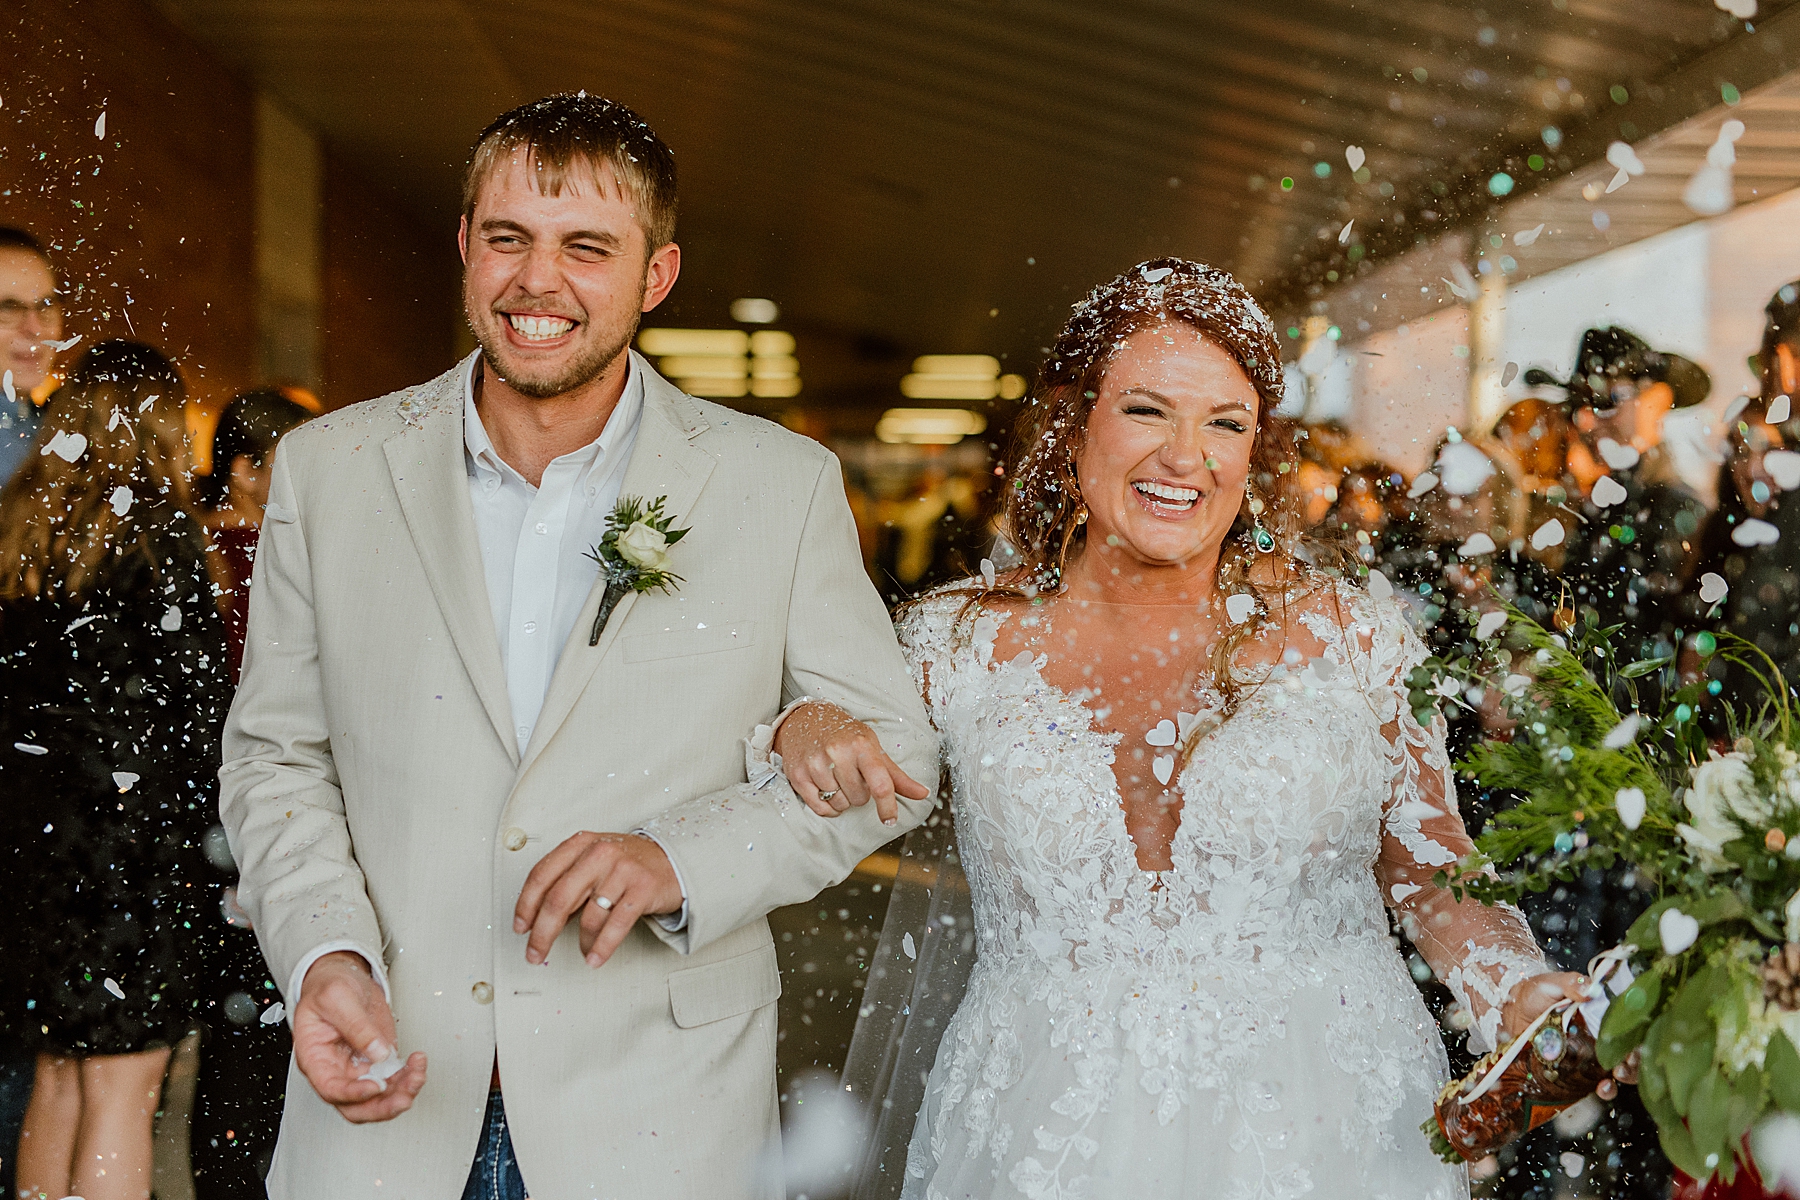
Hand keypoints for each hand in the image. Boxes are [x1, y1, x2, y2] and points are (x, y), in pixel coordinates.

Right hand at [293, 951, 426, 1122]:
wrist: (341, 977)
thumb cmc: (328, 988)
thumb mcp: (337, 998)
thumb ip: (356, 1026)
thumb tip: (377, 1052)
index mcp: (316, 1058)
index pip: (331, 1089)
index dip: (354, 1094)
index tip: (377, 1086)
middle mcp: (336, 1069)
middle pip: (356, 1106)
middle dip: (382, 1106)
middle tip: (404, 1097)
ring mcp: (358, 1068)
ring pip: (378, 1098)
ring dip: (402, 1092)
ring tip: (418, 1073)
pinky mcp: (378, 1061)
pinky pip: (394, 1080)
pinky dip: (408, 1077)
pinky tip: (418, 1063)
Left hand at [513, 832, 682, 967]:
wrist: (673, 859)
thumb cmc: (628, 864)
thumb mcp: (593, 860)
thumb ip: (568, 881)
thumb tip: (539, 916)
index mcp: (581, 844)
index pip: (541, 875)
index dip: (525, 905)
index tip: (521, 927)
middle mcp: (599, 853)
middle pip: (558, 899)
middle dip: (542, 933)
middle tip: (535, 952)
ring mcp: (622, 870)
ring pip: (589, 916)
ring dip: (582, 943)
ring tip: (584, 951)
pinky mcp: (643, 888)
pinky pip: (616, 925)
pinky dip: (602, 946)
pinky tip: (595, 957)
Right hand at [774, 701, 930, 824]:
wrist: (804, 719)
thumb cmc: (844, 734)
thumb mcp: (872, 747)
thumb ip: (896, 775)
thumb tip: (923, 793)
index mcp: (861, 745)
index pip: (881, 784)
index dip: (888, 806)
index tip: (890, 819)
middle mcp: (838, 753)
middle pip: (859, 799)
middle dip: (859, 793)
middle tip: (852, 776)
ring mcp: (815, 764)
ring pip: (840, 805)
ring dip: (842, 799)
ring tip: (837, 778)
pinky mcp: (798, 775)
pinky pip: (820, 808)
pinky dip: (827, 807)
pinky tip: (826, 789)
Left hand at [1499, 971, 1637, 1097]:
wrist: (1512, 1012)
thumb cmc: (1536, 993)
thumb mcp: (1552, 983)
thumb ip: (1570, 983)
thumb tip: (1588, 989)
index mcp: (1604, 1010)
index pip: (1633, 1022)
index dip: (1640, 1032)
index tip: (1638, 1041)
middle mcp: (1605, 1032)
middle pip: (1634, 1048)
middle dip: (1637, 1058)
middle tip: (1627, 1061)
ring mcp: (1596, 1053)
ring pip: (1624, 1067)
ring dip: (1628, 1074)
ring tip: (1618, 1073)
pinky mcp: (1582, 1069)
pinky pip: (1601, 1082)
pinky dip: (1607, 1088)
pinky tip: (1603, 1088)